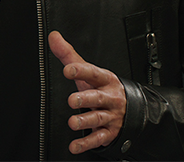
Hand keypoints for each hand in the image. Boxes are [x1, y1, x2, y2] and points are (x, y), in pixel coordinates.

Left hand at [49, 31, 125, 154]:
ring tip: (73, 122)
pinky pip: (98, 138)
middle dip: (86, 99)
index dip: (81, 70)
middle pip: (98, 97)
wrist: (131, 108)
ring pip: (98, 118)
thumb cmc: (103, 88)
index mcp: (105, 80)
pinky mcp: (110, 132)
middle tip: (72, 100)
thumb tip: (53, 37)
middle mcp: (109, 97)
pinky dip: (86, 144)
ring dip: (85, 121)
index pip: (93, 73)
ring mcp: (111, 116)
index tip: (68, 69)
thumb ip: (69, 55)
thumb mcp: (89, 72)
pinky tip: (75, 146)